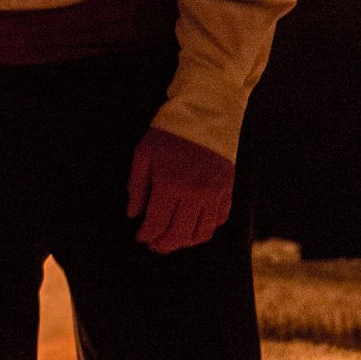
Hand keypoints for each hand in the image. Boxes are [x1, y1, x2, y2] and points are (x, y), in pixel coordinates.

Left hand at [126, 126, 234, 253]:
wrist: (205, 114)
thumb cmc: (169, 134)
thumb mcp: (143, 154)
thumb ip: (136, 186)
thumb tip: (133, 214)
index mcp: (170, 183)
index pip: (157, 223)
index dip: (147, 235)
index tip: (141, 237)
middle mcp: (195, 193)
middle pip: (179, 234)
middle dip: (164, 244)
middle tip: (154, 245)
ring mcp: (214, 193)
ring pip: (201, 233)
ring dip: (185, 242)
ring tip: (173, 239)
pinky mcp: (227, 191)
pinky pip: (218, 221)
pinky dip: (206, 230)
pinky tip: (193, 228)